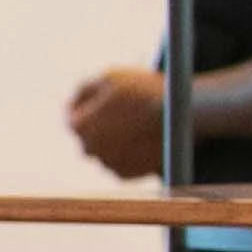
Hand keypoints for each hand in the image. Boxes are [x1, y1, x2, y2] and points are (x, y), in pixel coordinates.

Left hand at [64, 64, 166, 181]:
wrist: (179, 114)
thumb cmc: (143, 91)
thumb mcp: (110, 77)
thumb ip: (84, 89)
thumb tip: (72, 102)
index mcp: (79, 125)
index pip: (73, 117)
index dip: (86, 107)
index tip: (103, 101)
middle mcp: (88, 149)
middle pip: (89, 136)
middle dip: (101, 125)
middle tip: (124, 112)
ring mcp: (106, 163)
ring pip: (106, 150)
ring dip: (117, 139)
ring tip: (138, 124)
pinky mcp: (125, 174)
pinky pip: (123, 162)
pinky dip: (131, 152)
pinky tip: (145, 138)